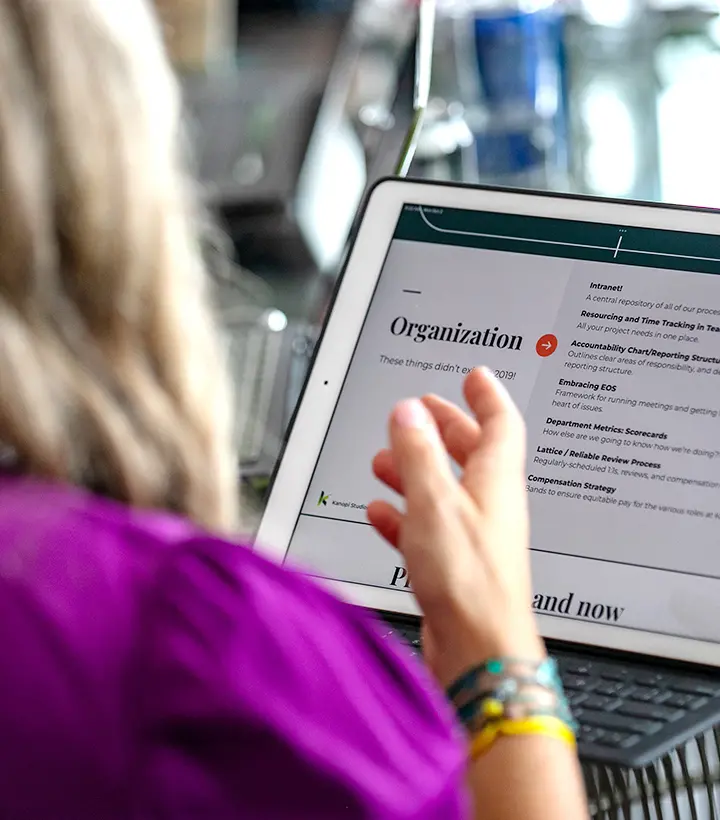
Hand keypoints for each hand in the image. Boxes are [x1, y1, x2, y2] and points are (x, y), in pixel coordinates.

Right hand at [367, 367, 544, 687]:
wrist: (479, 648)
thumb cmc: (471, 580)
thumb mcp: (436, 501)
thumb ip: (419, 453)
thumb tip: (408, 413)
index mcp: (496, 480)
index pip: (501, 422)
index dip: (487, 395)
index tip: (475, 376)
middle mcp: (489, 505)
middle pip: (471, 452)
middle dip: (444, 427)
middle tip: (423, 410)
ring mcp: (472, 535)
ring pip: (444, 489)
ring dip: (416, 470)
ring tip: (387, 459)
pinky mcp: (454, 564)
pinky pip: (427, 527)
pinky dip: (404, 513)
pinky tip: (382, 513)